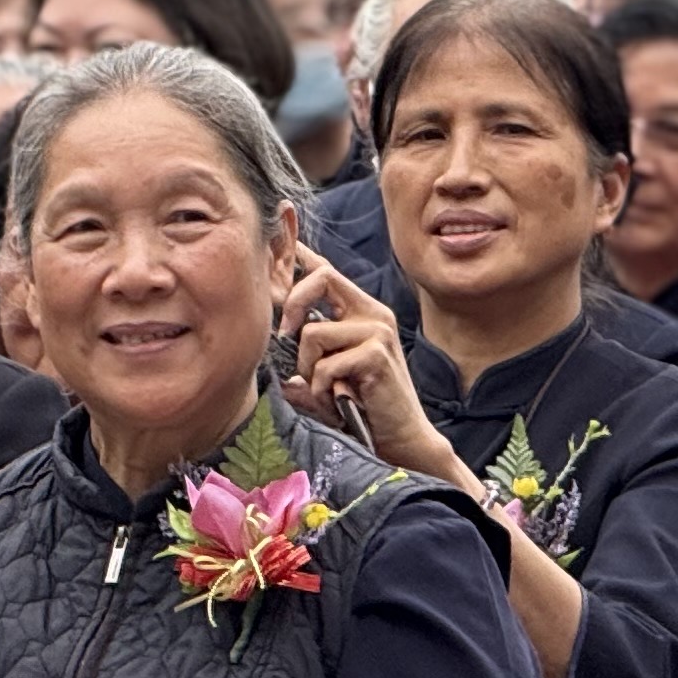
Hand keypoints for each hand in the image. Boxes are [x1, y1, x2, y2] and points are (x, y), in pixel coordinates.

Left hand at [281, 248, 445, 476]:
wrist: (402, 438)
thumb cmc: (363, 407)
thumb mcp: (330, 374)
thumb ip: (307, 359)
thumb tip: (275, 350)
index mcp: (362, 312)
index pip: (329, 272)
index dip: (303, 254)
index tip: (285, 240)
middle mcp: (373, 314)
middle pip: (321, 278)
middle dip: (292, 304)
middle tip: (284, 338)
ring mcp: (378, 331)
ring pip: (312, 332)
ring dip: (306, 368)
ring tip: (323, 389)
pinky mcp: (376, 354)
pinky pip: (324, 364)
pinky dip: (320, 388)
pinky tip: (337, 400)